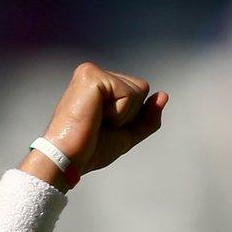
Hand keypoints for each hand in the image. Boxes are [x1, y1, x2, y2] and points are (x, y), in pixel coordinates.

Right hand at [35, 63, 166, 180]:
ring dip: (122, 115)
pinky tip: (96, 116)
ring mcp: (92, 72)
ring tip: (96, 121)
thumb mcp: (126, 134)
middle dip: (128, 115)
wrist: (68, 159)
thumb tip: (164, 95)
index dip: (130, 117)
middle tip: (100, 125)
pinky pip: (128, 93)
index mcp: (99, 84)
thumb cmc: (90, 150)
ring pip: (138, 89)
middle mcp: (94, 73)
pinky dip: (118, 112)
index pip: (138, 91)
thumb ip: (146, 117)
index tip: (103, 126)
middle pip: (141, 88)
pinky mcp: (92, 76)